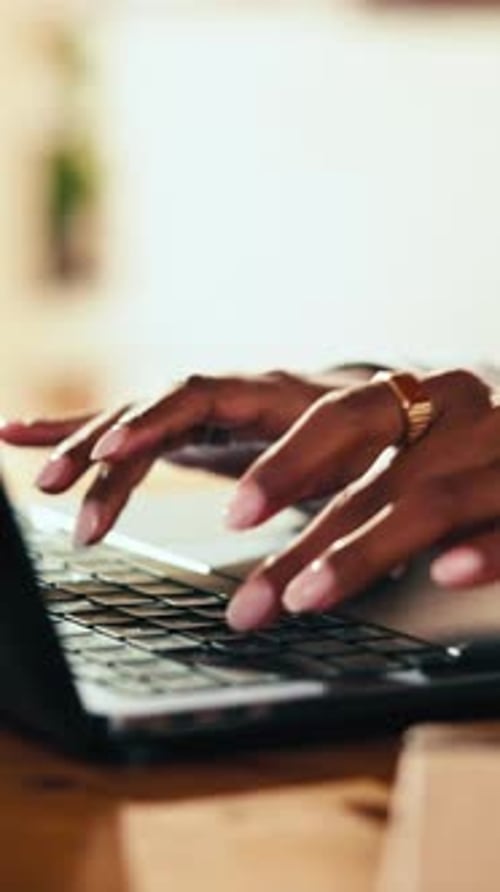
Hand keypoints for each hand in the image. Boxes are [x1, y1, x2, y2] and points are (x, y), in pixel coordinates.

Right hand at [0, 369, 358, 544]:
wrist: (365, 406)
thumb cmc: (362, 437)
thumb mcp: (351, 464)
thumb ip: (320, 496)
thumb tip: (304, 560)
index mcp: (263, 394)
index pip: (196, 399)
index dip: (151, 424)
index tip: (114, 455)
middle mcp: (220, 393)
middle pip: (149, 411)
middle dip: (104, 449)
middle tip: (63, 491)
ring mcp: (195, 408)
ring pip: (128, 421)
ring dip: (80, 448)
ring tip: (38, 478)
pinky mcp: (179, 427)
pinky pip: (120, 425)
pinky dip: (70, 430)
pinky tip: (20, 434)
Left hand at [225, 369, 499, 630]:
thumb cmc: (488, 470)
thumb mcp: (429, 462)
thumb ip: (373, 491)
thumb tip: (286, 553)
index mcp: (430, 399)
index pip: (344, 419)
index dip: (286, 464)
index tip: (235, 515)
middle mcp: (471, 415)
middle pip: (374, 477)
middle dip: (303, 544)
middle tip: (251, 605)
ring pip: (433, 502)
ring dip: (365, 553)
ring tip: (309, 598)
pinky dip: (489, 547)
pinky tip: (448, 575)